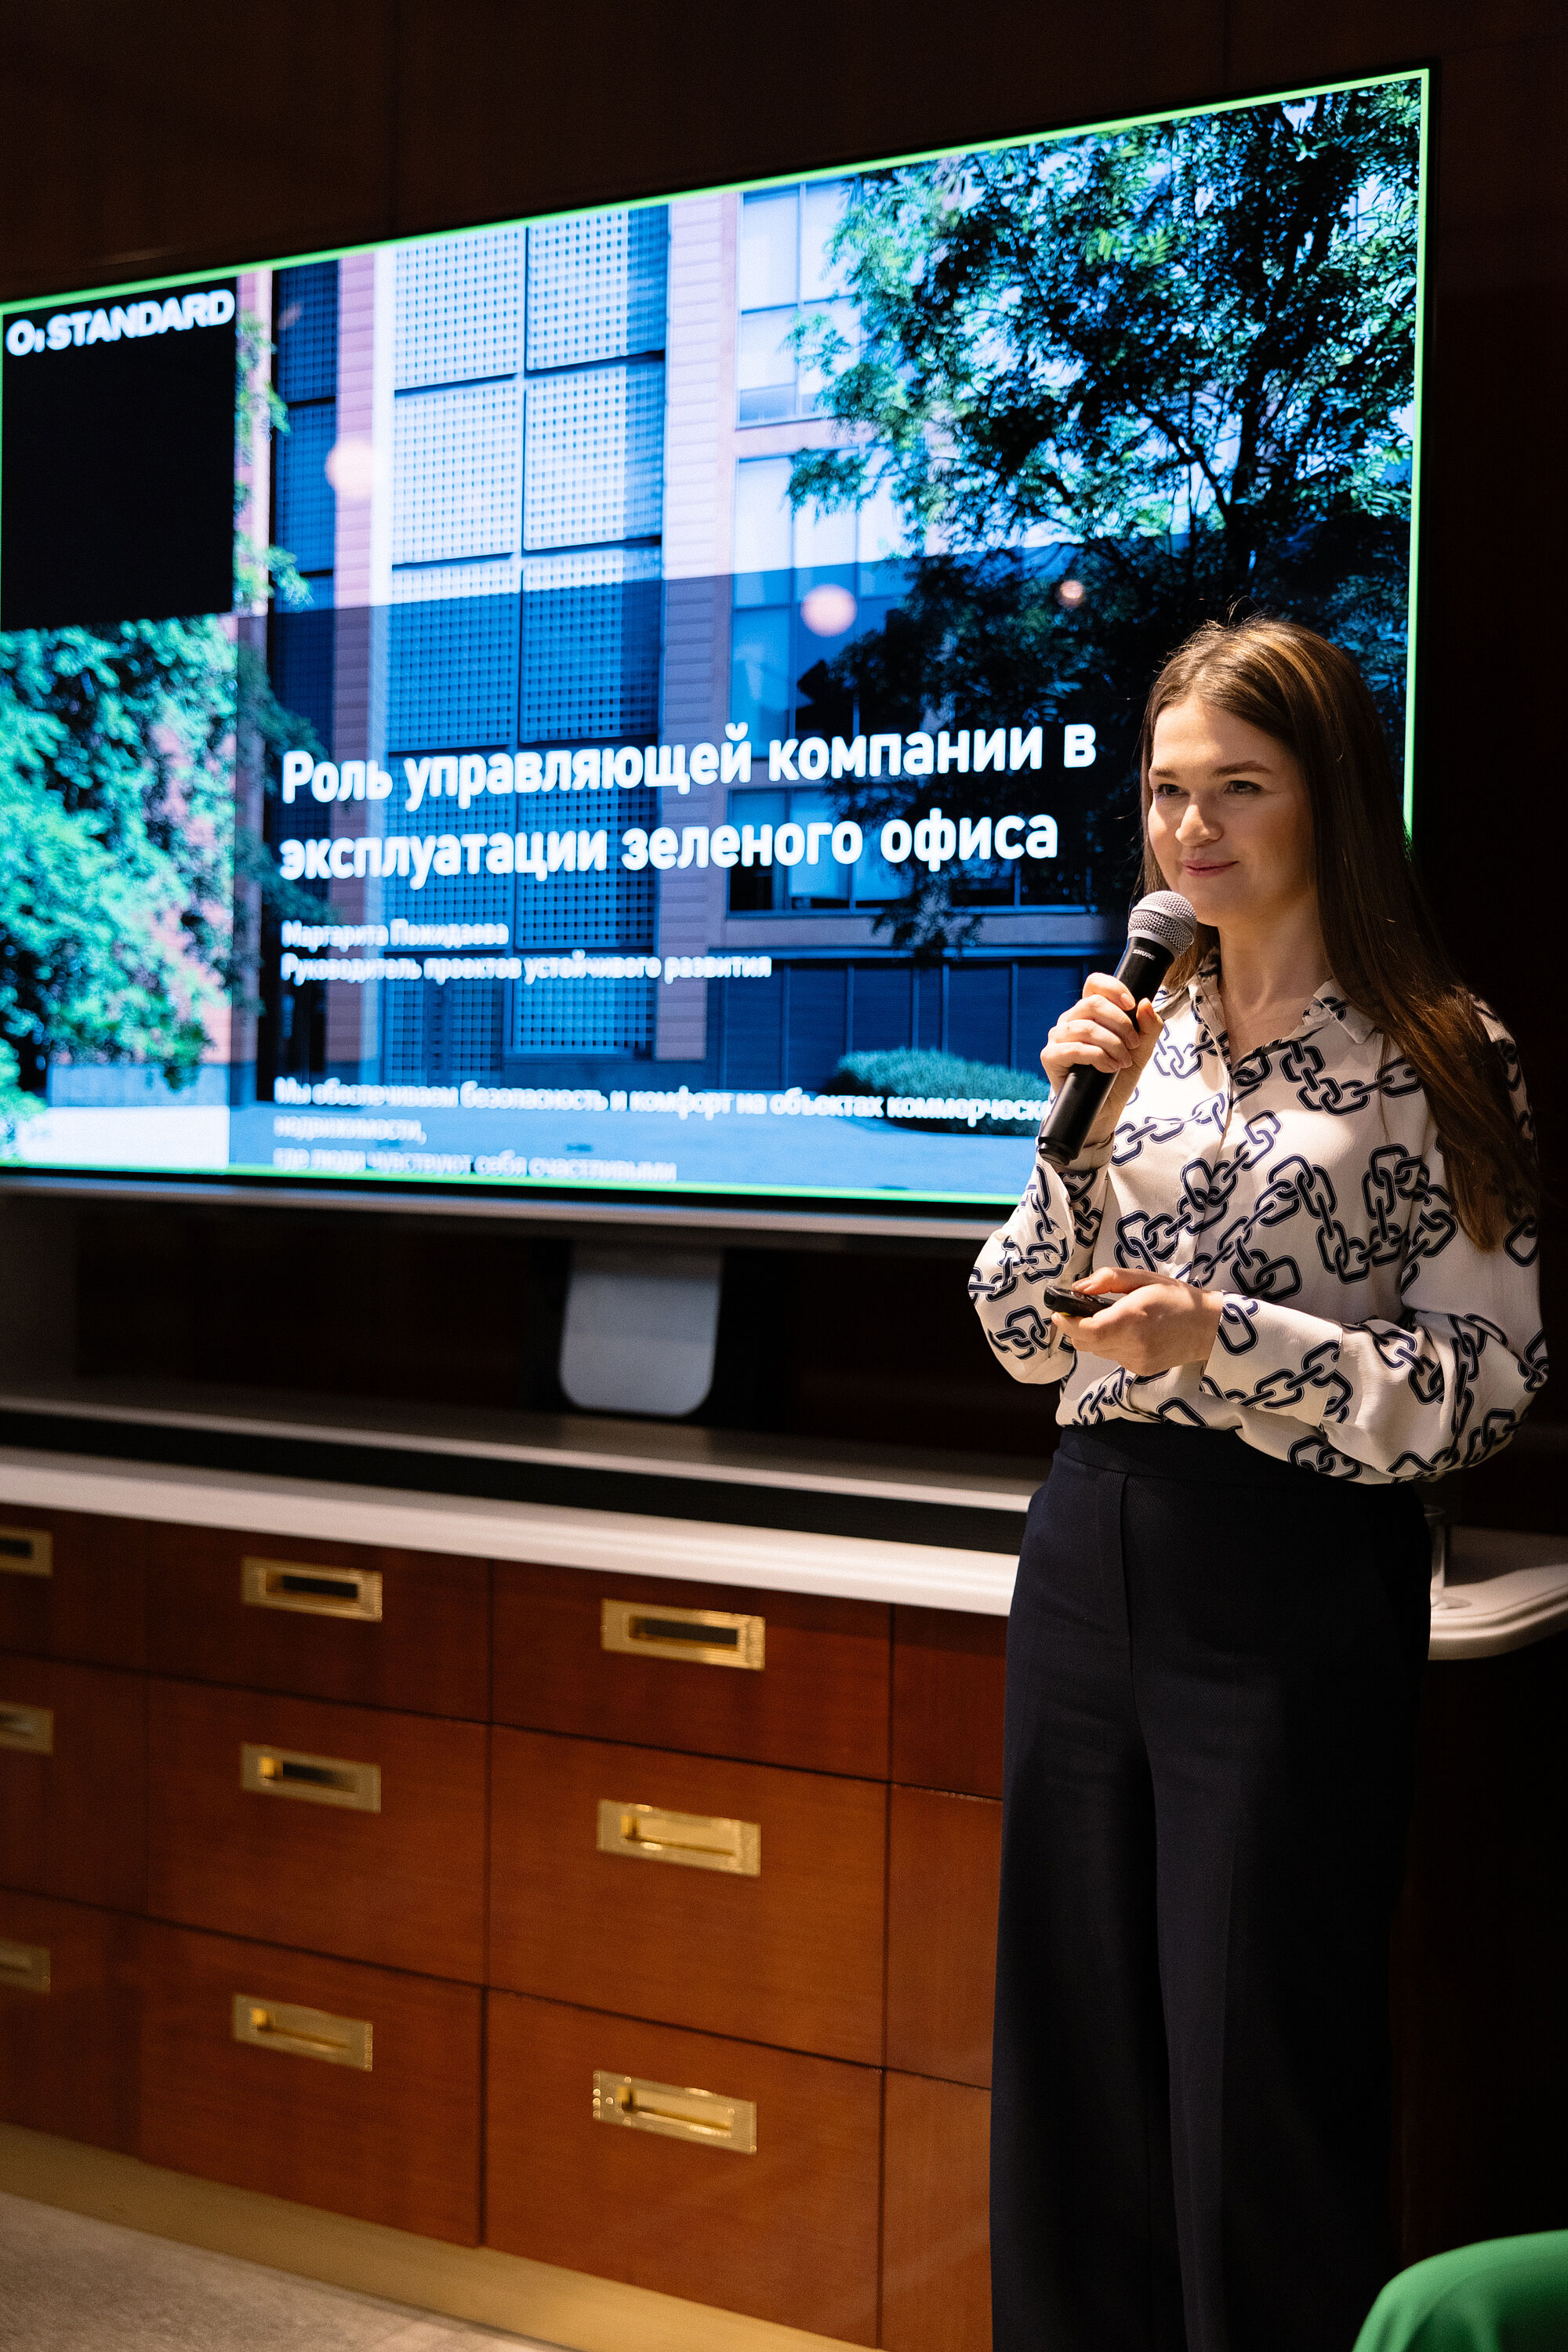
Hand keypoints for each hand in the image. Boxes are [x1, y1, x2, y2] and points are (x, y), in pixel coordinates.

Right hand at [1041, 973, 1163, 1146]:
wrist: (1106, 1107)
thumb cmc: (1119, 1075)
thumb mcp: (1142, 1049)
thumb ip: (1149, 1026)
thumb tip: (1145, 1004)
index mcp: (1089, 1011)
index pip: (1094, 984)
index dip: (1113, 988)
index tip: (1131, 1005)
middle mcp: (1070, 1020)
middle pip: (1092, 1003)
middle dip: (1120, 1023)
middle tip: (1133, 1044)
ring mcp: (1058, 1038)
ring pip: (1085, 1027)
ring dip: (1112, 1044)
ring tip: (1122, 1061)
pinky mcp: (1050, 1057)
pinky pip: (1073, 1048)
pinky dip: (1097, 1057)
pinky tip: (1108, 1068)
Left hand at [1054, 1267, 1222, 1374]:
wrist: (1208, 1327)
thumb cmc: (1176, 1298)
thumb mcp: (1143, 1278)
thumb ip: (1109, 1280)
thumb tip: (1078, 1288)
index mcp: (1133, 1317)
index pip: (1087, 1329)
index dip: (1067, 1322)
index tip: (1059, 1311)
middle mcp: (1133, 1343)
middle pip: (1085, 1343)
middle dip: (1076, 1328)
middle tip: (1080, 1311)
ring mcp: (1136, 1360)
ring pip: (1097, 1351)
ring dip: (1094, 1336)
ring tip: (1111, 1319)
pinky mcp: (1140, 1369)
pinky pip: (1113, 1356)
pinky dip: (1111, 1344)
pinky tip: (1129, 1332)